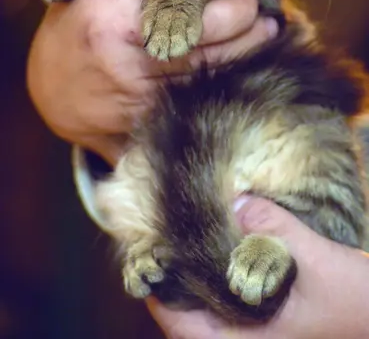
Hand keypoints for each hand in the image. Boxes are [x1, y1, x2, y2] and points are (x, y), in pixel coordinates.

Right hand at [27, 0, 277, 164]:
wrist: (59, 89)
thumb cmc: (85, 20)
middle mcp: (122, 31)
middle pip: (200, 17)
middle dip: (237, 11)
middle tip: (253, 1)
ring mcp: (137, 74)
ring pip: (210, 55)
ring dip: (247, 41)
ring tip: (266, 26)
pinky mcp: (150, 106)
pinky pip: (205, 84)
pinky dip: (234, 68)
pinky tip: (251, 55)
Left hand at [148, 196, 368, 338]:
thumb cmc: (356, 303)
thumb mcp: (317, 262)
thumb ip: (276, 231)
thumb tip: (238, 201)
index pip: (183, 329)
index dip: (159, 296)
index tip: (151, 256)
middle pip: (190, 320)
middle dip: (174, 282)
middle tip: (165, 240)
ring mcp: (259, 333)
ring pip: (210, 310)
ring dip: (196, 278)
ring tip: (185, 240)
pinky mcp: (270, 319)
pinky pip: (231, 299)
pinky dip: (220, 275)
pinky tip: (224, 246)